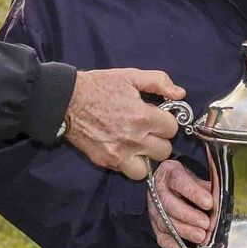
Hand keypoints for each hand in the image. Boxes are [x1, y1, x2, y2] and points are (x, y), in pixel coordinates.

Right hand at [65, 69, 185, 179]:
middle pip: (164, 151)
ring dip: (145, 157)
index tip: (157, 116)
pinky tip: (124, 149)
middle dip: (159, 139)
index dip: (166, 121)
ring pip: (147, 168)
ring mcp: (119, 154)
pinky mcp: (106, 162)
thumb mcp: (130, 76)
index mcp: (142, 117)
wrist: (66, 101)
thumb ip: (159, 82)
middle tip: (148, 130)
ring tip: (138, 145)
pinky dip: (129, 163)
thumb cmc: (99, 86)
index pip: (172, 129)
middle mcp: (133, 139)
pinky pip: (127, 171)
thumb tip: (180, 94)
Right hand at [147, 160, 213, 247]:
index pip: (179, 182)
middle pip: (169, 206)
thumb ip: (207, 187)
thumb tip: (222, 199)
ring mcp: (155, 213)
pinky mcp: (157, 231)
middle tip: (206, 223)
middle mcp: (157, 193)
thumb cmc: (188, 183)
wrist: (171, 188)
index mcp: (169, 174)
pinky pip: (167, 243)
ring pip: (166, 225)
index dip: (193, 193)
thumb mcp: (197, 178)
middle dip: (189, 216)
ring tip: (202, 238)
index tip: (208, 202)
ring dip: (186, 232)